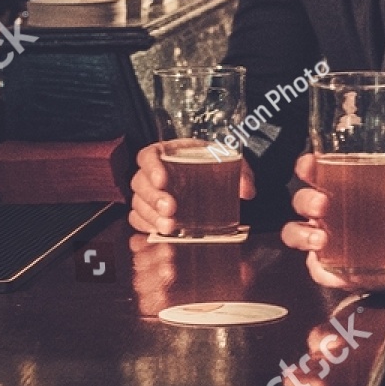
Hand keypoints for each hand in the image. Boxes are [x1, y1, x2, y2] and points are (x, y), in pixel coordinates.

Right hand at [128, 141, 255, 234]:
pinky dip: (146, 226)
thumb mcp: (229, 163)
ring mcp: (148, 193)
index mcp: (166, 153)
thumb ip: (241, 173)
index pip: (148, 155)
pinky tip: (159, 231)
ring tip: (170, 226)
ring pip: (138, 203)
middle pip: (140, 183)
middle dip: (153, 198)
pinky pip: (137, 218)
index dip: (151, 167)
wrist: (211, 180)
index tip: (162, 180)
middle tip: (171, 209)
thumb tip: (247, 191)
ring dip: (151, 216)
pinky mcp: (148, 211)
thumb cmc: (214, 166)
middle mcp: (152, 172)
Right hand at [281, 153, 384, 290]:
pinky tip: (337, 274)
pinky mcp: (324, 266)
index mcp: (338, 188)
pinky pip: (315, 269)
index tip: (309, 164)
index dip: (306, 166)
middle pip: (301, 200)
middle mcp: (323, 211)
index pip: (313, 172)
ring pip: (295, 232)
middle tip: (323, 204)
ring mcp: (320, 238)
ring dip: (303, 235)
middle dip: (307, 200)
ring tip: (322, 240)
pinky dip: (322, 271)